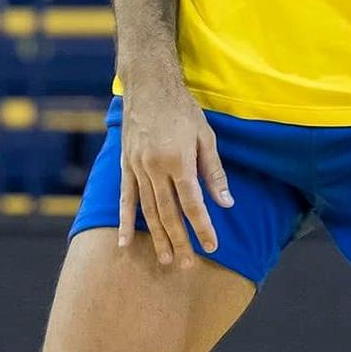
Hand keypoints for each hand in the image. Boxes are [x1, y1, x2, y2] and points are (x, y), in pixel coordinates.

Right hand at [116, 84, 233, 268]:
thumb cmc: (182, 109)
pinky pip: (124, 199)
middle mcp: (154, 167)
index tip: (211, 246)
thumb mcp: (206, 136)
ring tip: (165, 259)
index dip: (202, 227)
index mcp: (178, 160)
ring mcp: (136, 168)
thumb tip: (226, 204)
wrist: (148, 85)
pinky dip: (125, 222)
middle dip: (179, 241)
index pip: (192, 203)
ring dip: (157, 237)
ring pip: (147, 211)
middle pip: (168, 213)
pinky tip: (124, 243)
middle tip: (187, 266)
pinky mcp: (125, 166)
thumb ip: (214, 172)